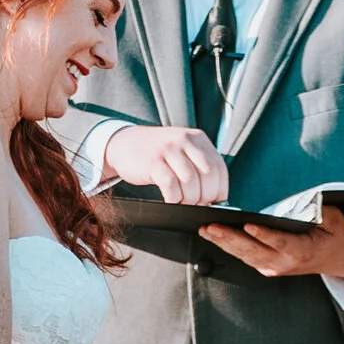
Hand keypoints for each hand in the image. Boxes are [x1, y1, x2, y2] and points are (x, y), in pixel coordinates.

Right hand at [102, 124, 230, 209]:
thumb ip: (199, 166)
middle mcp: (185, 140)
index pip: (219, 167)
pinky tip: (171, 200)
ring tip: (184, 203)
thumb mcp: (182, 150)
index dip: (220, 189)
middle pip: (208, 174)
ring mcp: (168, 149)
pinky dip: (174, 198)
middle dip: (206, 196)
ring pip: (190, 181)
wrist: (124, 144)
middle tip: (198, 204)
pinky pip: (170, 185)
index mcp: (197, 138)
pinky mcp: (152, 162)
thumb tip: (215, 197)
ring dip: (190, 199)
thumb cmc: (157, 153)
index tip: (215, 201)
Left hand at [198, 204, 343, 284]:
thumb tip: (302, 200)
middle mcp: (285, 263)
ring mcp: (275, 268)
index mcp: (303, 251)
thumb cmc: (335, 236)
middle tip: (211, 227)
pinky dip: (228, 247)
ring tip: (205, 230)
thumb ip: (318, 210)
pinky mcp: (267, 267)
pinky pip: (245, 257)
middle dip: (230, 238)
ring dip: (223, 243)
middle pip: (254, 251)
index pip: (280, 242)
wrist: (340, 259)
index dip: (263, 235)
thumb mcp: (334, 219)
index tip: (248, 225)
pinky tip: (214, 236)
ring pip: (245, 256)